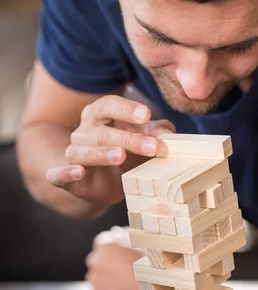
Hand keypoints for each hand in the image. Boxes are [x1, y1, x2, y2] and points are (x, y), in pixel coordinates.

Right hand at [46, 95, 174, 212]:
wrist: (106, 185)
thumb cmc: (126, 155)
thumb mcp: (143, 140)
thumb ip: (155, 132)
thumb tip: (166, 132)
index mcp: (99, 116)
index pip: (108, 104)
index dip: (126, 108)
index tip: (146, 114)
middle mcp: (83, 132)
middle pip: (102, 132)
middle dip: (129, 139)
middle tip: (152, 147)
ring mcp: (73, 154)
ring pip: (82, 152)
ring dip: (101, 154)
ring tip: (120, 156)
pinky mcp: (65, 179)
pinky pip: (58, 174)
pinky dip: (65, 173)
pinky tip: (78, 173)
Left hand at [85, 226, 154, 289]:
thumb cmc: (152, 264)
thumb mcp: (142, 241)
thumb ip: (126, 235)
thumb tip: (117, 232)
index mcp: (105, 243)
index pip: (103, 242)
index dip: (115, 249)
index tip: (125, 255)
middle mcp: (96, 260)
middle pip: (99, 259)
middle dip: (110, 264)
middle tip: (128, 270)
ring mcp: (95, 279)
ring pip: (99, 276)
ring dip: (109, 278)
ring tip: (128, 282)